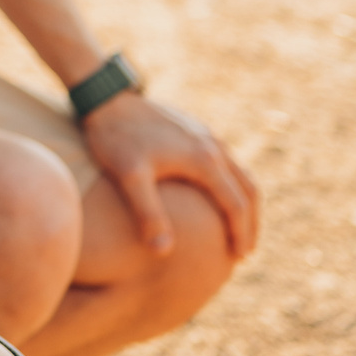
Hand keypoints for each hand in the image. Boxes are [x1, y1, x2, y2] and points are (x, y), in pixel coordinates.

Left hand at [80, 93, 261, 259]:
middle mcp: (212, 145)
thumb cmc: (115, 138)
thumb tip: (164, 253)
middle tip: (244, 251)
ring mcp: (204, 134)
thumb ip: (148, 214)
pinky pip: (224, 160)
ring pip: (238, 173)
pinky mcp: (193, 129)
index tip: (238, 259)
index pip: (237, 205)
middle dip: (251, 222)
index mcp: (204, 160)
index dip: (240, 234)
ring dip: (243, 202)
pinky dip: (230, 184)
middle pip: (248, 189)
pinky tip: (212, 195)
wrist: (105, 96)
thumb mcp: (130, 177)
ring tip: (235, 227)